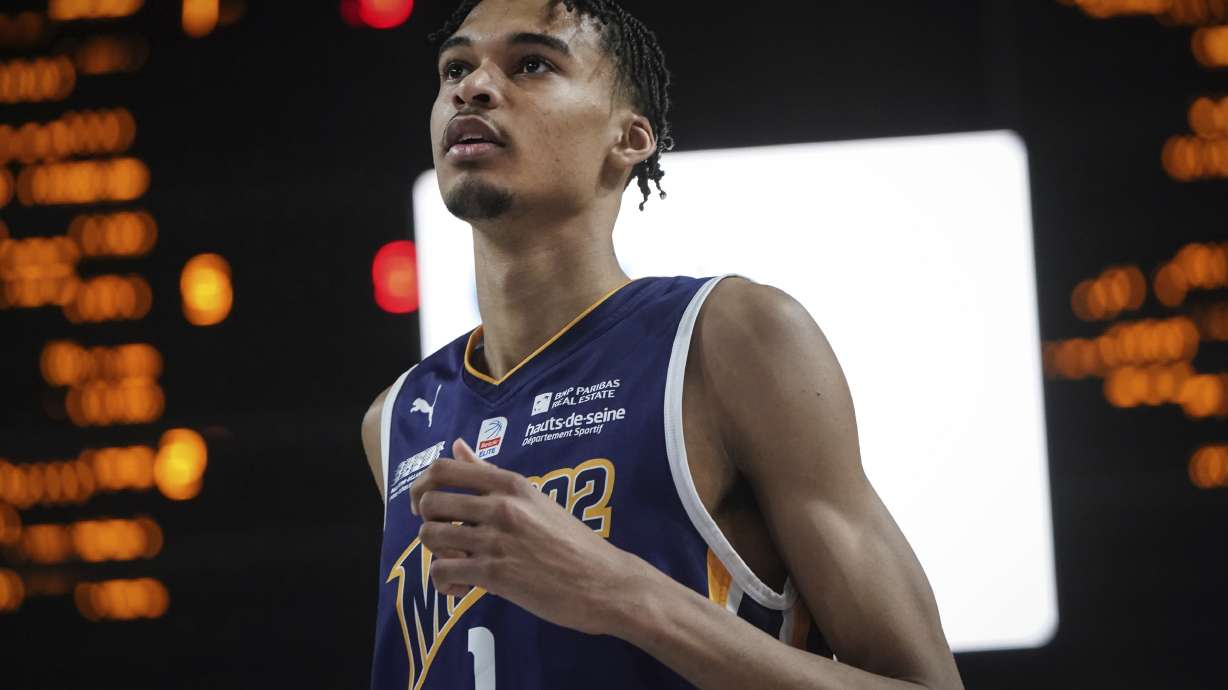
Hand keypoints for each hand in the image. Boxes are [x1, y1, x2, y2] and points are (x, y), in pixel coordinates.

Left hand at [409, 438, 644, 635]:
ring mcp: (497, 539)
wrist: (604, 581)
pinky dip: (444, 584)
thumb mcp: (534, 498)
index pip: (444, 469)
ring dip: (435, 554)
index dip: (422, 486)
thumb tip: (457, 444)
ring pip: (430, 538)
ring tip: (456, 563)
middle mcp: (501, 506)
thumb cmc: (571, 541)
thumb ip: (490, 474)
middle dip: (427, 523)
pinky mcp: (495, 574)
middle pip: (430, 503)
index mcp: (511, 484)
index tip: (427, 505)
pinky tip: (463, 588)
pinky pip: (442, 572)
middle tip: (444, 539)